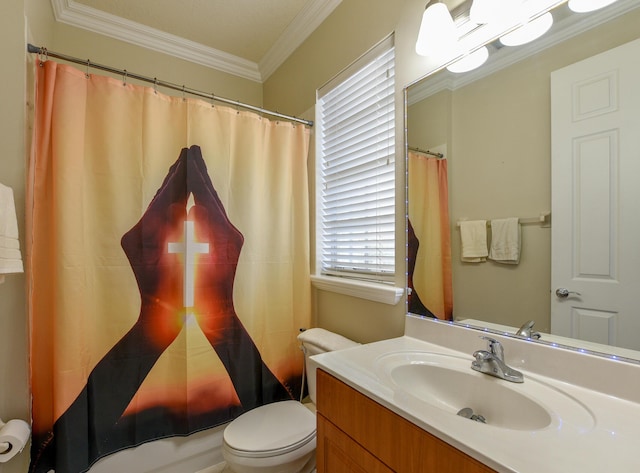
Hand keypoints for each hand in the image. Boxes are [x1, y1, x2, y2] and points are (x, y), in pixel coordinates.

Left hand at [121, 149, 189, 347]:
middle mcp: (138, 232)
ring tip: (182, 167)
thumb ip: (187, 232)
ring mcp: (136, 238)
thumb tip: (186, 206)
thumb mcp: (187, 261)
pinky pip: (156, 218)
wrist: (159, 320)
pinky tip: (177, 196)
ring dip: (171, 186)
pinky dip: (168, 203)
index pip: (169, 196)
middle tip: (188, 152)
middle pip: (161, 196)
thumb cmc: (180, 298)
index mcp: (149, 234)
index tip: (191, 156)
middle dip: (176, 175)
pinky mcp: (138, 245)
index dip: (182, 175)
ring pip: (157, 205)